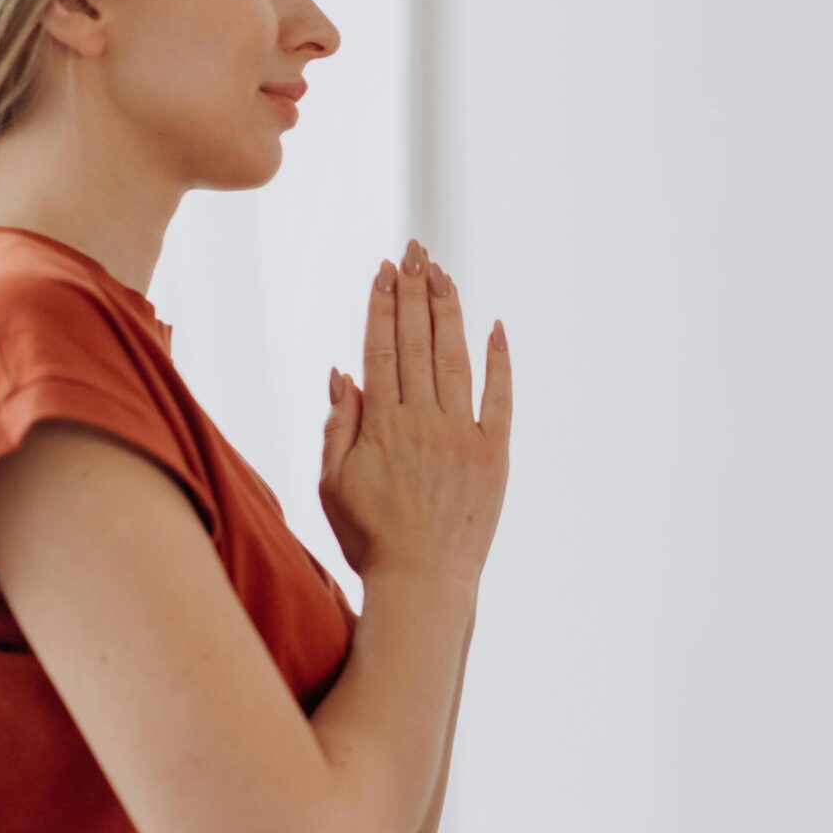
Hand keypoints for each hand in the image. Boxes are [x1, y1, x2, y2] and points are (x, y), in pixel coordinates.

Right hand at [319, 238, 512, 582]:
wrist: (423, 582)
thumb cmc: (370, 536)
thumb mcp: (334, 482)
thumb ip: (338, 424)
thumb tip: (342, 371)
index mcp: (381, 425)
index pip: (380, 349)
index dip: (382, 305)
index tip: (385, 270)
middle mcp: (422, 422)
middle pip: (416, 342)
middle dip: (415, 292)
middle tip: (416, 251)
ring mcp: (461, 435)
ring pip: (454, 359)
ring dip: (448, 312)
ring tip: (443, 274)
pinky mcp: (494, 454)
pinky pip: (499, 398)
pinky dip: (499, 361)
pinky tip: (495, 327)